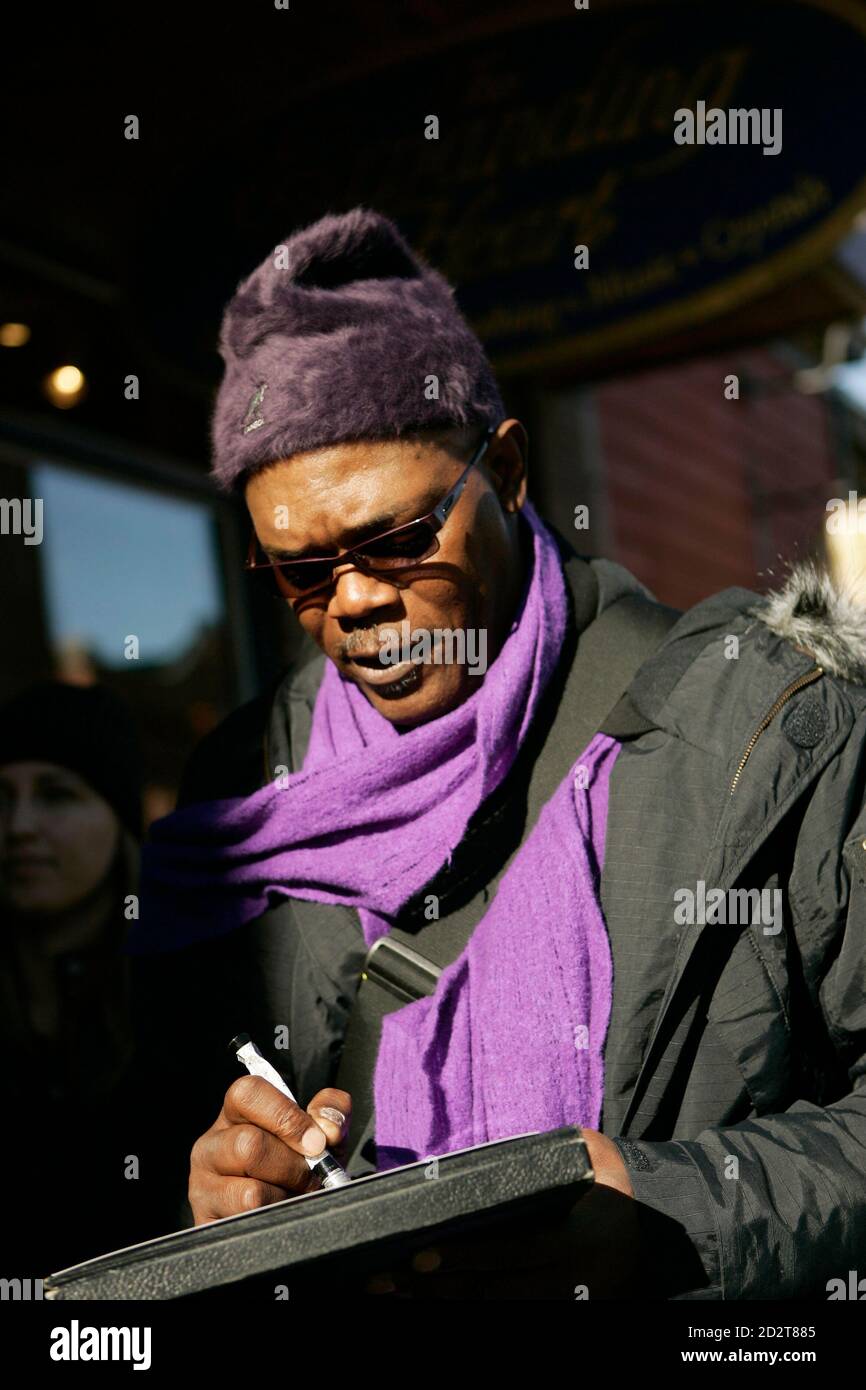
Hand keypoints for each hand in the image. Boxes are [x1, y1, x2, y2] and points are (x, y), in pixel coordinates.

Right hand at [188, 1078, 351, 1223]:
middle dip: (293, 1167)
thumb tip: (327, 1128)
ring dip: (285, 1198)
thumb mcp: (320, 1132)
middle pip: (249, 1145)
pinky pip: (247, 1223)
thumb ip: (331, 1111)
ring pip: (250, 1192)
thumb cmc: (300, 1163)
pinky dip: (274, 1220)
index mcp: (236, 1114)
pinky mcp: (205, 1222)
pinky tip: (277, 1214)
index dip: (286, 1116)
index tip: (316, 1141)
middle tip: (309, 1177)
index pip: (248, 1093)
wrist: (286, 1215)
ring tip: (292, 1195)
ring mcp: (202, 1185)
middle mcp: (210, 1145)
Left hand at [364, 1127, 638, 1298]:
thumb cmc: (612, 1178)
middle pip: (496, 1290)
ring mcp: (574, 1303)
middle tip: (391, 1282)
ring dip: (450, 1305)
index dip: (462, 1258)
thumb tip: (484, 1164)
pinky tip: (447, 1305)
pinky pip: (519, 1315)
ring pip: (501, 1309)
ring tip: (406, 1297)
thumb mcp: (584, 1154)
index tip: (419, 1258)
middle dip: (439, 1289)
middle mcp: (574, 1279)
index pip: (509, 1254)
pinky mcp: (574, 1313)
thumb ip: (540, 1160)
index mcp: (575, 1238)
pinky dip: (481, 1311)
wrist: (664, 1221)